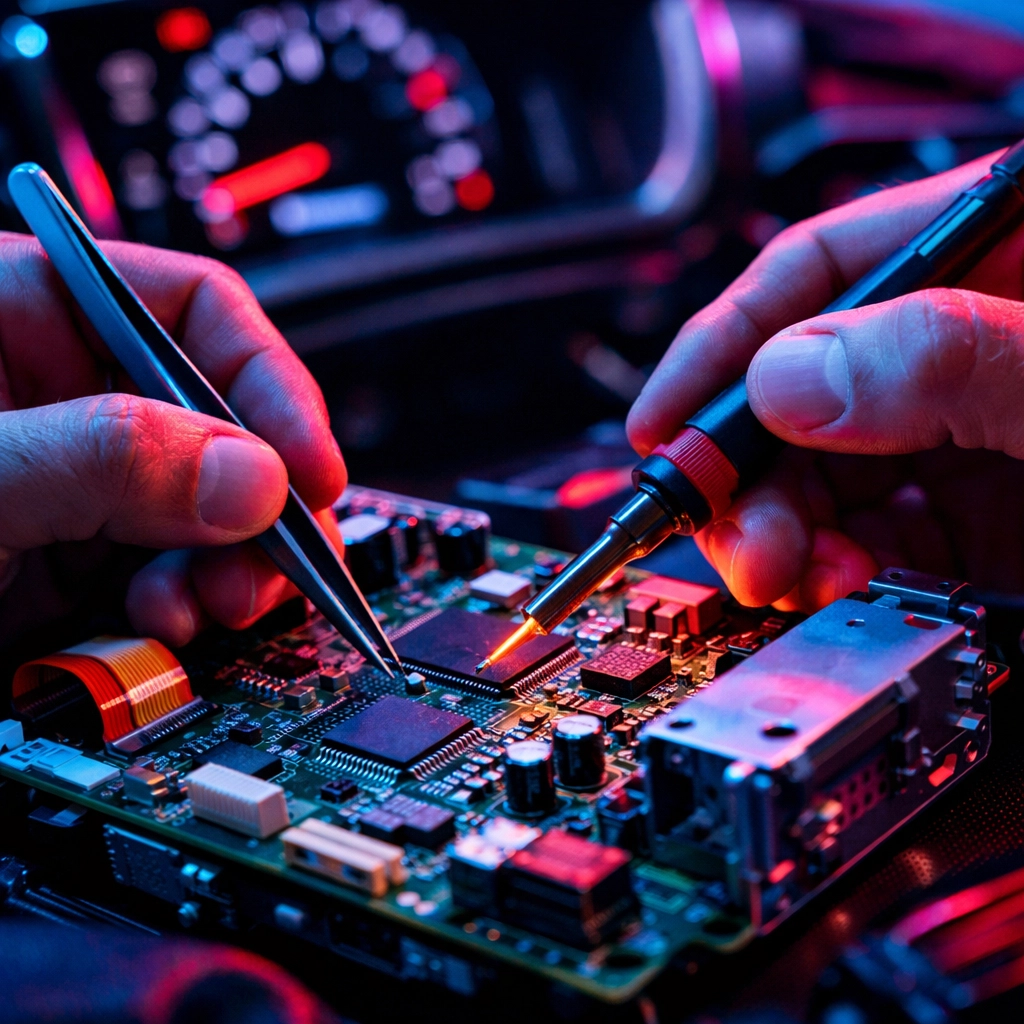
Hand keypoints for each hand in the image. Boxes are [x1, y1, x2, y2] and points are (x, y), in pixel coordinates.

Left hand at [0, 234, 345, 647]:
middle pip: (224, 419)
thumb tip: (252, 478)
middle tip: (279, 558)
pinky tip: (170, 624)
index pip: (194, 308)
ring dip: (238, 564)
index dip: (269, 383)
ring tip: (221, 604)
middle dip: (263, 498)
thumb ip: (100, 458)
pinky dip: (192, 606)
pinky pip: (176, 575)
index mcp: (25, 316)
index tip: (310, 468)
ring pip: (214, 509)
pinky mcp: (75, 565)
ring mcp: (78, 484)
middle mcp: (66, 397)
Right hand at [627, 151, 1023, 610]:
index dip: (720, 345)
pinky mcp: (977, 518)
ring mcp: (962, 436)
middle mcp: (954, 347)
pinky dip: (838, 571)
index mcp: (986, 259)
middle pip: (799, 392)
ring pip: (820, 476)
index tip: (659, 420)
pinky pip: (873, 540)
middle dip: (745, 473)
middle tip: (733, 534)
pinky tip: (841, 583)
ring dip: (780, 534)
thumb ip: (945, 357)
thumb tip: (788, 379)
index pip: (815, 273)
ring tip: (785, 572)